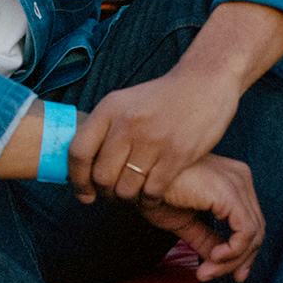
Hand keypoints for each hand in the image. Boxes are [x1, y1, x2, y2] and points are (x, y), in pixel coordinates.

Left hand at [70, 64, 240, 205]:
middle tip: (115, 194)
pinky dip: (149, 200)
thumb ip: (104, 128)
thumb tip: (81, 163)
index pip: (78, 151)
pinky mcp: (176, 154)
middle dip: (106, 192)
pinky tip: (153, 195)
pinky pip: (152, 191)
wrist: (205, 81)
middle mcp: (127, 124)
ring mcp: (152, 140)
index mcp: (109, 109)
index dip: (77, 179)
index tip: (84, 193)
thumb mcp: (126, 101)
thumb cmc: (163, 98)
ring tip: (134, 194)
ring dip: (128, 198)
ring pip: (126, 188)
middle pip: (102, 176)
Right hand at [138, 154, 263, 281]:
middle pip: (256, 229)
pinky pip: (245, 232)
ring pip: (252, 234)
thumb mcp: (184, 221)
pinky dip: (233, 252)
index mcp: (232, 179)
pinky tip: (213, 258)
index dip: (243, 252)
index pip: (251, 222)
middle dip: (238, 260)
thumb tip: (219, 260)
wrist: (135, 178)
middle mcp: (240, 178)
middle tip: (212, 276)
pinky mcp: (230, 193)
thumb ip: (206, 238)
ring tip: (206, 272)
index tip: (230, 274)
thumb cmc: (153, 191)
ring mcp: (237, 183)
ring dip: (231, 261)